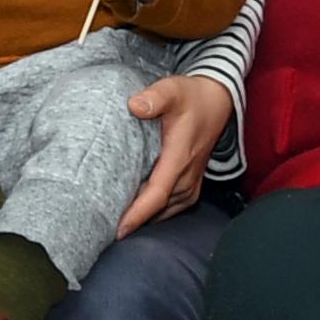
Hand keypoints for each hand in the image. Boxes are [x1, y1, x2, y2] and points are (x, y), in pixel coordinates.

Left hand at [114, 74, 233, 236]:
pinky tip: (136, 213)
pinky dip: (155, 213)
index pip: (158, 193)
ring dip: (144, 220)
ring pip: (166, 211)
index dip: (138, 214)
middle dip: (135, 222)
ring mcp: (191, 182)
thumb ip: (155, 97)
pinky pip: (171, 207)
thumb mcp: (173, 89)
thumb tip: (135, 106)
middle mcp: (188, 175)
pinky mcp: (191, 183)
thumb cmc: (191, 96)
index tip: (119, 230)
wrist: (217, 101)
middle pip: (159, 209)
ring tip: (115, 226)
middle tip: (103, 231)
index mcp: (180, 157)